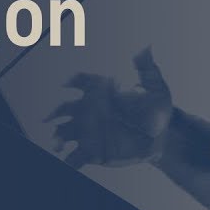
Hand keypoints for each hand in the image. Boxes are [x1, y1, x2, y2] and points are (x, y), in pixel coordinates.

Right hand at [44, 47, 173, 168]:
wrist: (161, 136)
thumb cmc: (156, 107)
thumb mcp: (155, 86)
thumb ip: (147, 67)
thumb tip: (146, 46)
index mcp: (100, 89)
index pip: (81, 81)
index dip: (72, 80)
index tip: (67, 83)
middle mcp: (89, 109)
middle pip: (64, 108)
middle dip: (54, 112)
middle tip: (48, 118)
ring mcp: (88, 131)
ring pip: (64, 133)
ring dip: (56, 137)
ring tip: (57, 145)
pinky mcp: (93, 152)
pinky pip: (75, 158)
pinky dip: (67, 161)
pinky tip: (65, 163)